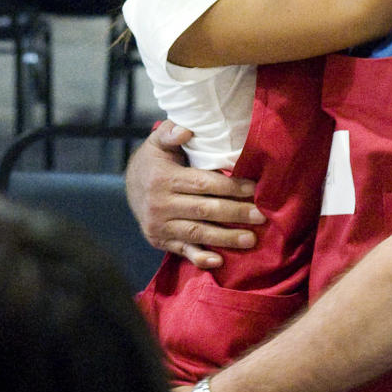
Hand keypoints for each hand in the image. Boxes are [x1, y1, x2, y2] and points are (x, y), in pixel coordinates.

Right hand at [124, 121, 264, 269]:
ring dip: (226, 238)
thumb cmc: (154, 161)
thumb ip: (171, 133)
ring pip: (198, 233)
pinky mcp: (159, 241)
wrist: (129, 186)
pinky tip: (219, 261)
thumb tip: (186, 130)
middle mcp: (160, 204)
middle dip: (236, 213)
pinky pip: (182, 251)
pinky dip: (200, 258)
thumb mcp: (158, 143)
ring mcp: (159, 226)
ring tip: (252, 239)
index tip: (255, 189)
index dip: (231, 188)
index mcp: (164, 179)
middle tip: (262, 216)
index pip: (204, 184)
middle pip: (205, 210)